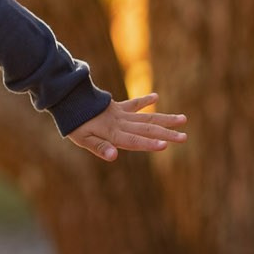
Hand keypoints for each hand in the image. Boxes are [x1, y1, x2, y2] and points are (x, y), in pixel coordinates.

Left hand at [68, 93, 187, 161]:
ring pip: (147, 117)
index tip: (166, 145)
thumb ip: (99, 147)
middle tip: (185, 137)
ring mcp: (121, 114)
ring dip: (165, 119)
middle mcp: (121, 123)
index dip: (149, 144)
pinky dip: (144, 101)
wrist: (67, 99)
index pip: (134, 141)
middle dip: (167, 134)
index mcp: (113, 133)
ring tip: (183, 119)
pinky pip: (133, 104)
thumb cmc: (75, 123)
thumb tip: (114, 156)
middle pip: (147, 130)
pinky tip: (155, 97)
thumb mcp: (83, 139)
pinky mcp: (117, 107)